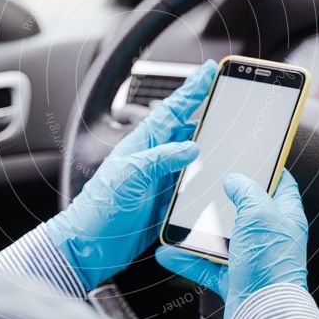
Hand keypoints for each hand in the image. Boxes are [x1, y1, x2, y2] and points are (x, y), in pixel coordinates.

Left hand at [45, 60, 217, 290]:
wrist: (89, 247)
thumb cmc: (98, 210)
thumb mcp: (129, 176)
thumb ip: (160, 159)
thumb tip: (191, 146)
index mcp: (141, 145)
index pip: (172, 110)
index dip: (191, 90)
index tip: (209, 71)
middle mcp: (152, 158)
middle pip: (185, 128)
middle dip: (205, 110)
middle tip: (226, 96)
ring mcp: (159, 179)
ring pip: (191, 155)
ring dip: (209, 143)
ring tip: (229, 131)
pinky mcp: (165, 202)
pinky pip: (190, 183)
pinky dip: (205, 176)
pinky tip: (218, 174)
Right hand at [155, 169, 307, 318]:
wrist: (262, 312)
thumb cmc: (271, 265)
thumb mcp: (260, 214)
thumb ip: (247, 190)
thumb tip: (235, 179)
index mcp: (284, 216)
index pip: (281, 183)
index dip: (268, 168)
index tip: (251, 157)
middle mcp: (269, 235)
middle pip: (245, 209)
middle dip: (223, 199)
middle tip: (207, 185)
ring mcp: (250, 256)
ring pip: (221, 236)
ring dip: (199, 231)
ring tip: (181, 219)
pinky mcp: (233, 276)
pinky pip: (206, 263)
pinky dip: (187, 258)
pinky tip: (171, 252)